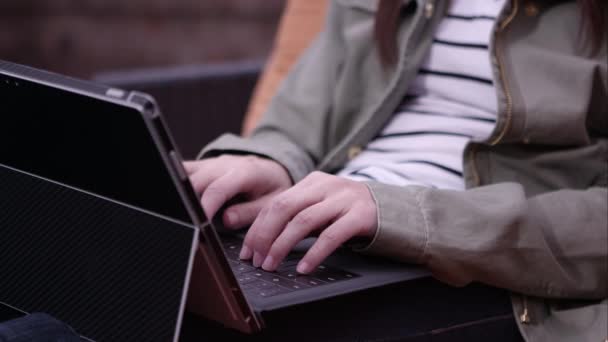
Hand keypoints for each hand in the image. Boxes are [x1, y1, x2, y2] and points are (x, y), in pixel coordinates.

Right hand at [184, 155, 291, 227]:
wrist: (271, 167)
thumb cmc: (271, 187)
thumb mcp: (270, 202)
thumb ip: (249, 212)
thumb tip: (226, 220)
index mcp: (244, 172)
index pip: (218, 189)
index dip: (205, 208)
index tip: (198, 226)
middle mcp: (223, 165)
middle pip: (195, 182)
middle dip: (187, 205)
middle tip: (185, 229)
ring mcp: (209, 164)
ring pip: (184, 175)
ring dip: (179, 195)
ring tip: (177, 217)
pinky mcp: (200, 166)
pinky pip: (182, 171)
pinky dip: (174, 183)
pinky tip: (173, 200)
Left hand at [239, 171, 377, 273]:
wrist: (398, 212)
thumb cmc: (352, 215)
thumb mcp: (323, 209)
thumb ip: (299, 216)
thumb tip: (263, 241)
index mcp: (313, 182)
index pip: (275, 203)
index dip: (257, 228)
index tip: (247, 252)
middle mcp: (327, 185)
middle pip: (284, 208)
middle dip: (265, 236)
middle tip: (256, 260)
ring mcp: (345, 199)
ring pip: (303, 221)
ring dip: (282, 246)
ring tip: (272, 265)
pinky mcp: (361, 216)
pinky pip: (331, 236)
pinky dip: (313, 253)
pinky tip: (304, 268)